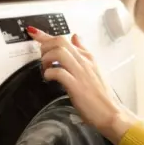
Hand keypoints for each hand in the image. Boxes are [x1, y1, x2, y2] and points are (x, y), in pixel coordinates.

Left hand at [27, 26, 137, 144]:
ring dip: (46, 58)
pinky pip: (59, 72)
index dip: (46, 35)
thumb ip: (83, 52)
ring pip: (59, 52)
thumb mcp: (93, 68)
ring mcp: (81, 73)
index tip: (33, 32)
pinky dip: (49, 73)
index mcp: (88, 58)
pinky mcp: (76, 85)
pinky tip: (48, 78)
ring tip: (45, 68)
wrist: (110, 112)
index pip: (66, 40)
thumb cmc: (101, 95)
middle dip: (45, 46)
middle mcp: (84, 62)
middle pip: (60, 41)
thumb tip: (76, 37)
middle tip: (41, 58)